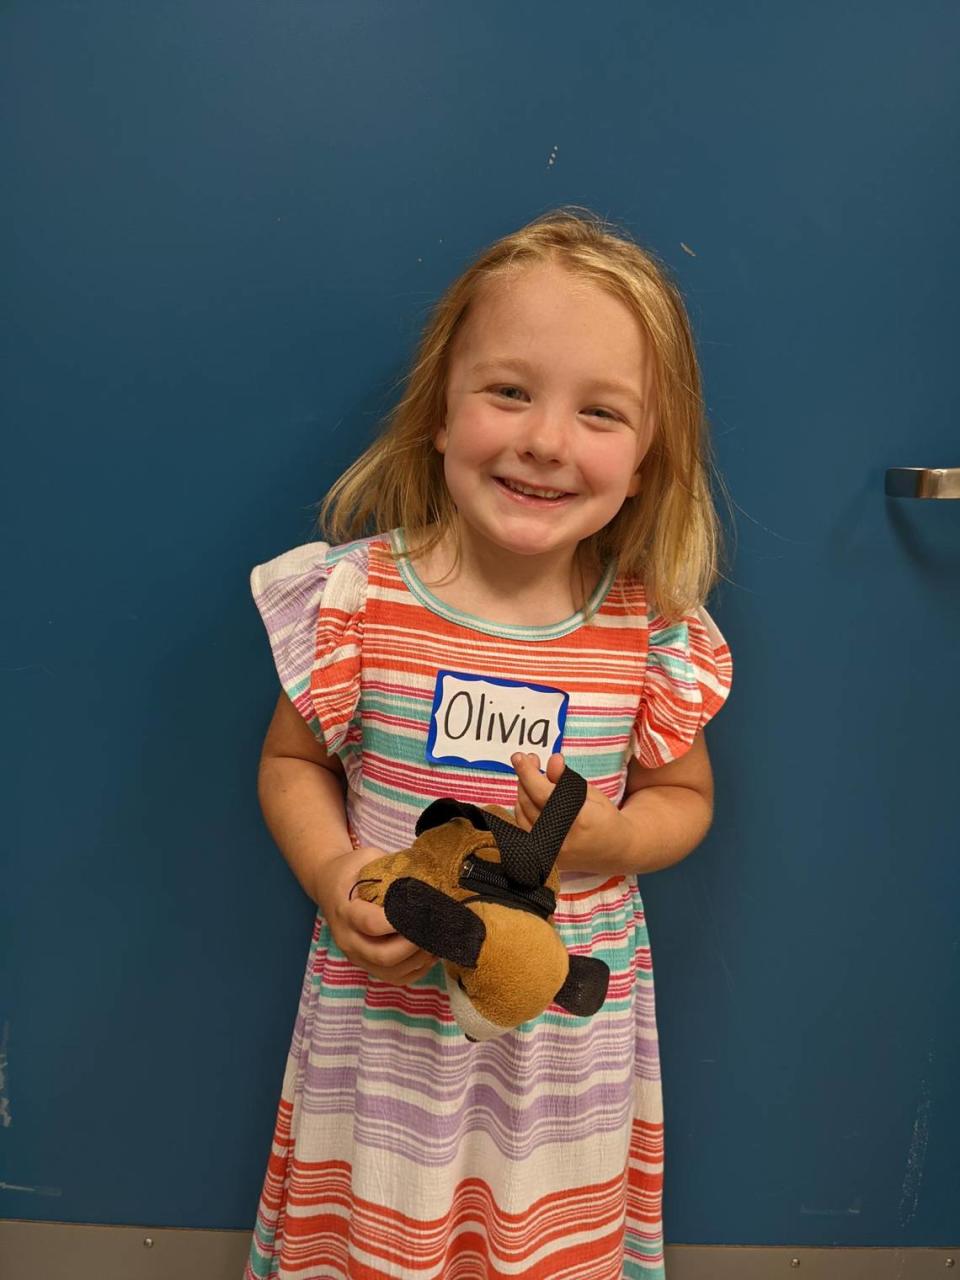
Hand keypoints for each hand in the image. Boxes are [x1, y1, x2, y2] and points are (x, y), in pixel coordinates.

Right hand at [313, 845, 436, 984]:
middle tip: (436, 929)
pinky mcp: (365, 964)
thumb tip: (430, 877)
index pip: (372, 924)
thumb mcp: (367, 858)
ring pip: (391, 972)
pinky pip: (393, 978)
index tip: (424, 912)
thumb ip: (393, 868)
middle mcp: (348, 939)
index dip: (400, 922)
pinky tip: (429, 954)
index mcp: (345, 911)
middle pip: (383, 955)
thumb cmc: (351, 870)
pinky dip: (416, 971)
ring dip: (419, 960)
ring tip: (437, 941)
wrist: (328, 884)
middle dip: (414, 946)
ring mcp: (355, 955)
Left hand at [511, 752, 631, 868]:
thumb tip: (552, 760)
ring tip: (532, 777)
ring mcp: (551, 851)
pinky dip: (523, 808)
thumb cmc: (606, 820)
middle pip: (528, 802)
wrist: (615, 851)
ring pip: (522, 814)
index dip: (528, 773)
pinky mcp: (544, 856)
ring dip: (522, 791)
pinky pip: (523, 827)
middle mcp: (561, 839)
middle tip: (528, 761)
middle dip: (524, 778)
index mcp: (578, 821)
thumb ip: (568, 779)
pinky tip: (530, 796)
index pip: (543, 793)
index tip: (519, 757)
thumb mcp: (593, 794)